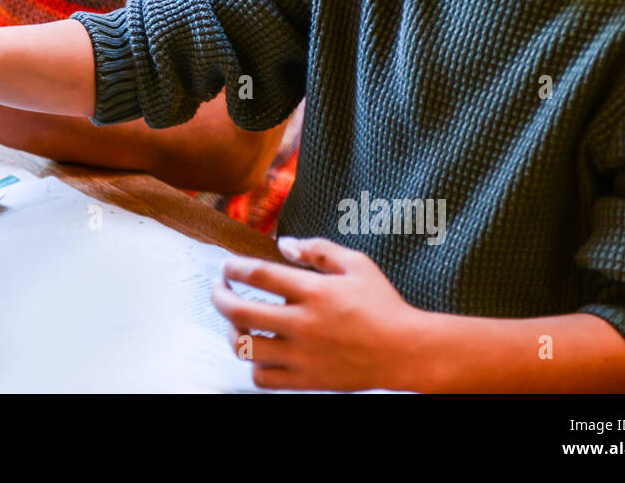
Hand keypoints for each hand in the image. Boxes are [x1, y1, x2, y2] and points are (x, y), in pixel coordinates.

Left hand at [211, 236, 423, 391]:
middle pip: (240, 312)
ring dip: (231, 331)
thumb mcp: (356, 264)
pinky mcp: (306, 380)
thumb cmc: (382, 304)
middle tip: (219, 288)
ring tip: (234, 322)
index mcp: (314, 292)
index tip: (227, 266)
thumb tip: (283, 243)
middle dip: (219, 296)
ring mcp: (302, 355)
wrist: (406, 351)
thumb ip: (318, 249)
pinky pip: (262, 378)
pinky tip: (257, 351)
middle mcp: (303, 324)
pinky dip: (252, 365)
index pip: (259, 275)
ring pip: (245, 348)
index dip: (234, 268)